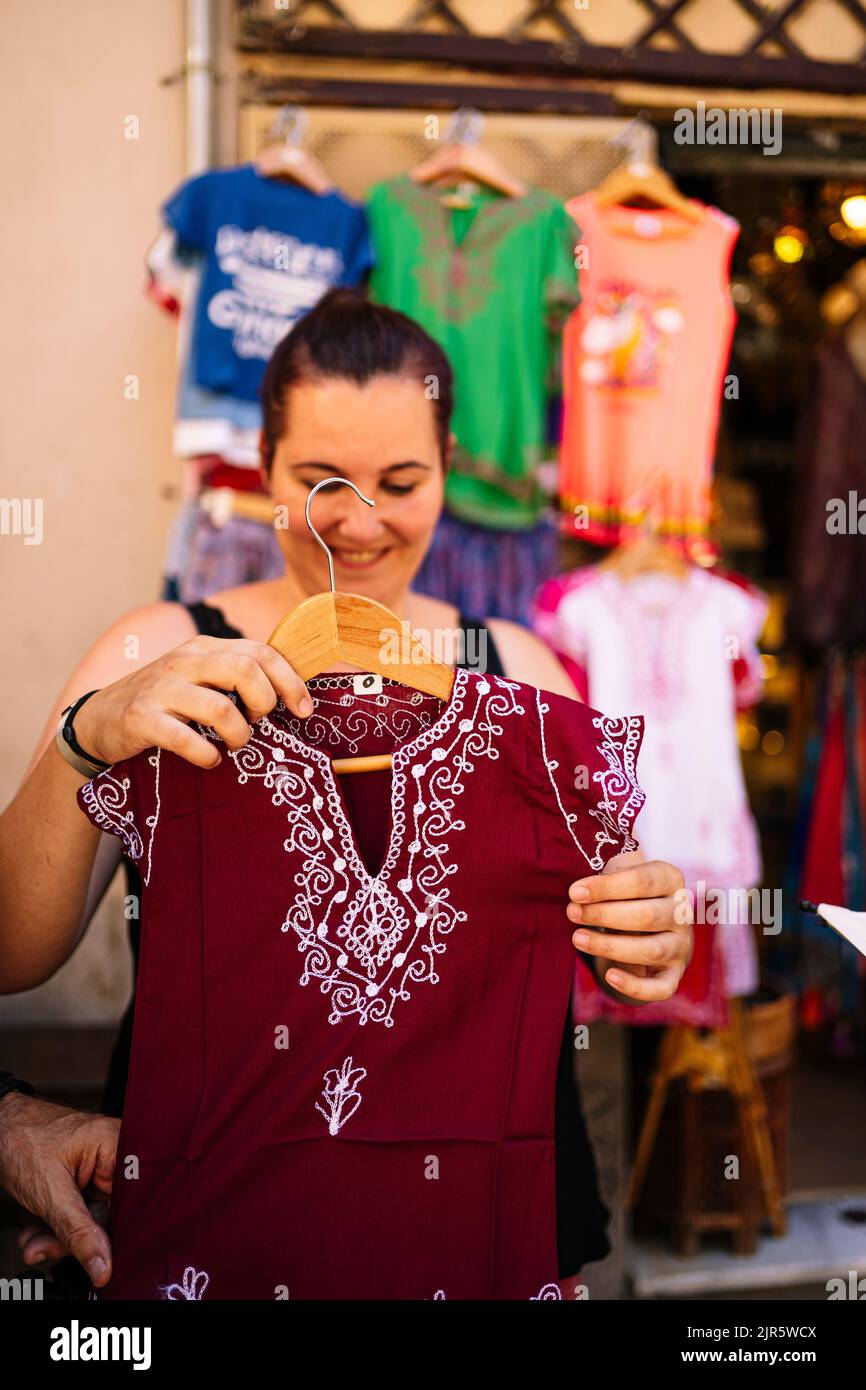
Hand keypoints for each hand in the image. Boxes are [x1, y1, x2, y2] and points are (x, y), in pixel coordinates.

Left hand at [0, 1091, 118, 1286]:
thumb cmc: (23, 1140)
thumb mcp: (50, 1193)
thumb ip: (78, 1232)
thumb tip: (103, 1267)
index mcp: (118, 1146)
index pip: (131, 1204)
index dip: (116, 1235)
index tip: (98, 1263)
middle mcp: (116, 1155)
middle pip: (112, 1214)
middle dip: (76, 1239)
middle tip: (46, 1250)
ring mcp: (101, 1167)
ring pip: (93, 1218)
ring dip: (60, 1236)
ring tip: (33, 1243)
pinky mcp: (87, 1178)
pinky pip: (82, 1212)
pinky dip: (58, 1226)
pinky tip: (36, 1232)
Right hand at [74, 636, 311, 769]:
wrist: (100, 719)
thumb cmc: (164, 701)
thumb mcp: (199, 678)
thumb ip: (236, 676)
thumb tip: (291, 690)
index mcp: (204, 648)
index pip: (260, 652)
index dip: (290, 681)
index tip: (304, 709)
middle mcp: (184, 662)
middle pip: (245, 669)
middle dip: (265, 701)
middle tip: (259, 721)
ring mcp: (161, 689)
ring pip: (220, 708)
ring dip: (239, 734)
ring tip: (235, 745)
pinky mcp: (142, 719)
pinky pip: (187, 739)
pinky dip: (207, 755)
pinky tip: (210, 760)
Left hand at [566, 855, 691, 1002]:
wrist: (653, 924)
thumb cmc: (628, 894)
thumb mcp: (620, 877)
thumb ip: (605, 882)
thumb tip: (579, 895)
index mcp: (670, 880)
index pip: (642, 881)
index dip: (607, 887)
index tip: (575, 892)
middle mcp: (681, 913)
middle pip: (648, 916)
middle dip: (604, 915)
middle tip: (572, 913)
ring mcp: (681, 945)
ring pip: (652, 950)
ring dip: (610, 946)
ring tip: (578, 938)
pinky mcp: (674, 973)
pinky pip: (662, 987)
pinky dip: (636, 986)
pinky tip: (609, 976)